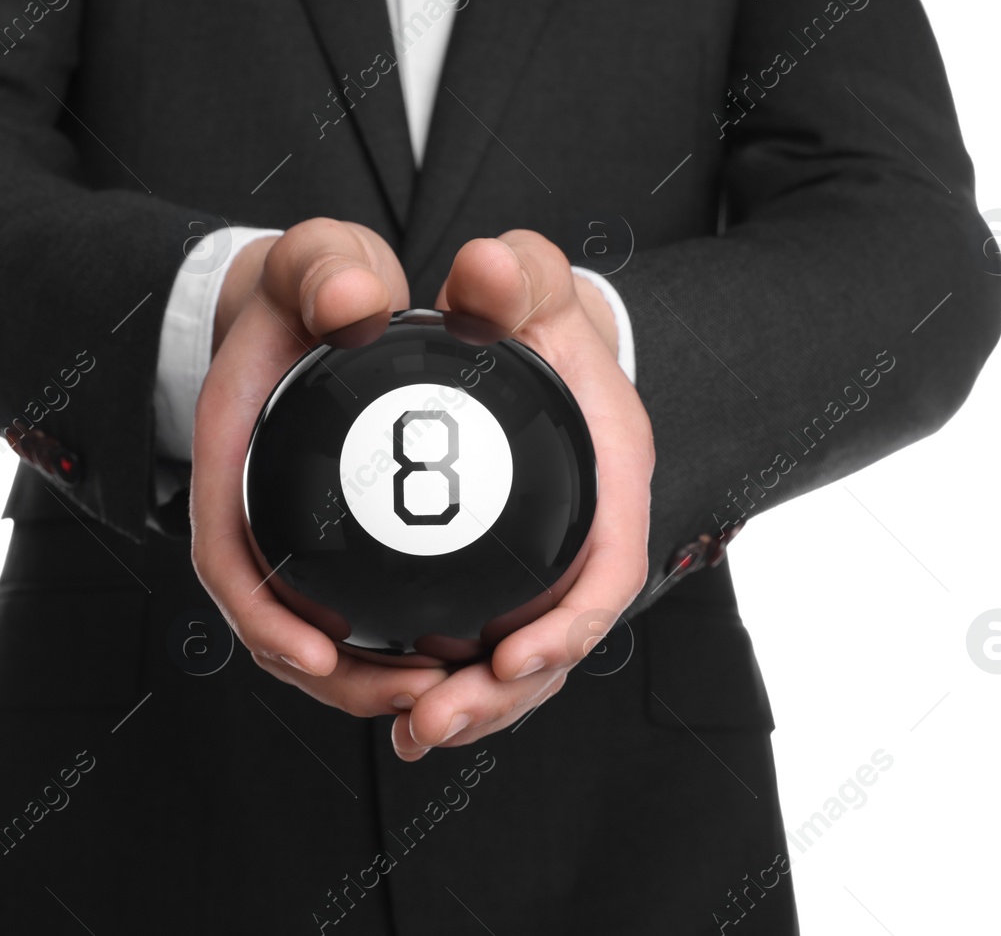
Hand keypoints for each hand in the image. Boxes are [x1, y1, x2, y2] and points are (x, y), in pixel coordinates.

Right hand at [191, 219, 451, 715]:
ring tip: (441, 698)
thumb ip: (328, 269)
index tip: (316, 655)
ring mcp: (289, 531)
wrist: (314, 297)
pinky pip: (348, 614)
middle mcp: (252, 505)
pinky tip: (450, 660)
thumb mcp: (317, 258)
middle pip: (270, 621)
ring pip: (311, 635)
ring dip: (367, 681)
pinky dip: (387, 649)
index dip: (262, 615)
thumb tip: (353, 301)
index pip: (225, 551)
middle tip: (416, 698)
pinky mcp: (327, 543)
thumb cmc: (311, 283)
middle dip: (333, 679)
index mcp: (234, 451)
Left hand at [391, 230, 653, 759]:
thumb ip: (514, 272)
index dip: (569, 626)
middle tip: (428, 720)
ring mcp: (542, 559)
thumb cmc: (528, 305)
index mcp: (609, 470)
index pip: (609, 567)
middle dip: (503, 695)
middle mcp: (583, 529)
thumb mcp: (527, 276)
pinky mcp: (502, 573)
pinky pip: (483, 644)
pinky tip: (391, 704)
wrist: (512, 324)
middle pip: (560, 640)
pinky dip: (444, 683)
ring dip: (470, 708)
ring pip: (519, 660)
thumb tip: (483, 268)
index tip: (511, 659)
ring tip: (407, 731)